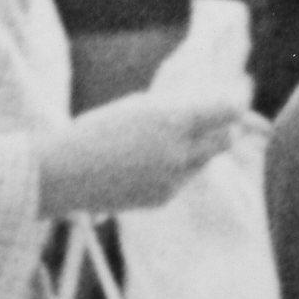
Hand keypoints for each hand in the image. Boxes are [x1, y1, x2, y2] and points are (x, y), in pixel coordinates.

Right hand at [42, 85, 253, 216]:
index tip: (231, 100)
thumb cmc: (95, 130)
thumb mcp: (135, 107)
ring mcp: (174, 179)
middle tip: (211, 122)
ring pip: (203, 161)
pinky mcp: (165, 198)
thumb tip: (200, 108)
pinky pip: (181, 180)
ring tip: (164, 143)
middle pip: (224, 140)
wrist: (67, 174)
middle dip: (222, 130)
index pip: (226, 111)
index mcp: (172, 121)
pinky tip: (143, 165)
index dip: (232, 105)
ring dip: (195, 150)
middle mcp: (180, 152)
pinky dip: (172, 170)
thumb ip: (171, 109)